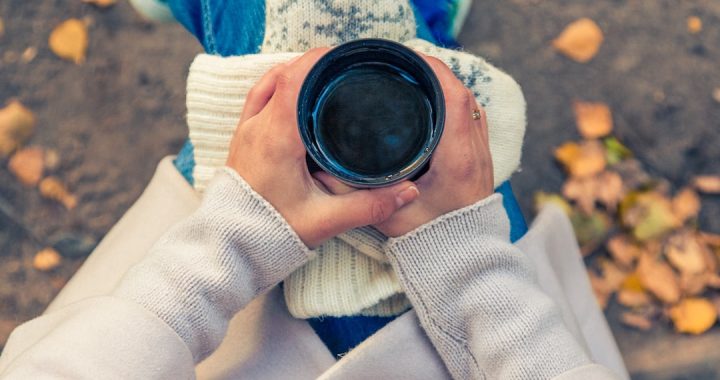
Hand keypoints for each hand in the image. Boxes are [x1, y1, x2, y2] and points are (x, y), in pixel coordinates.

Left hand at [225, 48, 419, 247]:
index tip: (344, 55)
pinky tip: (297, 96)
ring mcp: (245, 132)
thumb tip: (409, 191)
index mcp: (277, 138)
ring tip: (324, 76)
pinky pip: (258, 99)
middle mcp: (257, 128)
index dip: (318, 60)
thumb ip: (369, 205)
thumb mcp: (325, 220)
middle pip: (283, 75)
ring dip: (294, 74)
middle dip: (313, 65)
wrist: (231, 247)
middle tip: (343, 67)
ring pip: (268, 84)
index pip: (294, 80)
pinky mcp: (242, 141)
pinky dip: (278, 88)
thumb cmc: (271, 233)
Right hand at [315, 54, 493, 236]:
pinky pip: (472, 119)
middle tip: (403, 67)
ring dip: (446, 88)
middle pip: (462, 94)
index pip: (453, 97)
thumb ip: (354, 194)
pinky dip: (454, 105)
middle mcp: (474, 151)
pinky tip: (432, 107)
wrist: (464, 260)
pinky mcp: (481, 162)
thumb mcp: (386, 217)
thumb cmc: (431, 241)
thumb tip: (322, 171)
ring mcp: (481, 156)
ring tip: (415, 80)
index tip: (407, 59)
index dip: (432, 70)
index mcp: (456, 158)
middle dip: (434, 73)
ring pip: (470, 105)